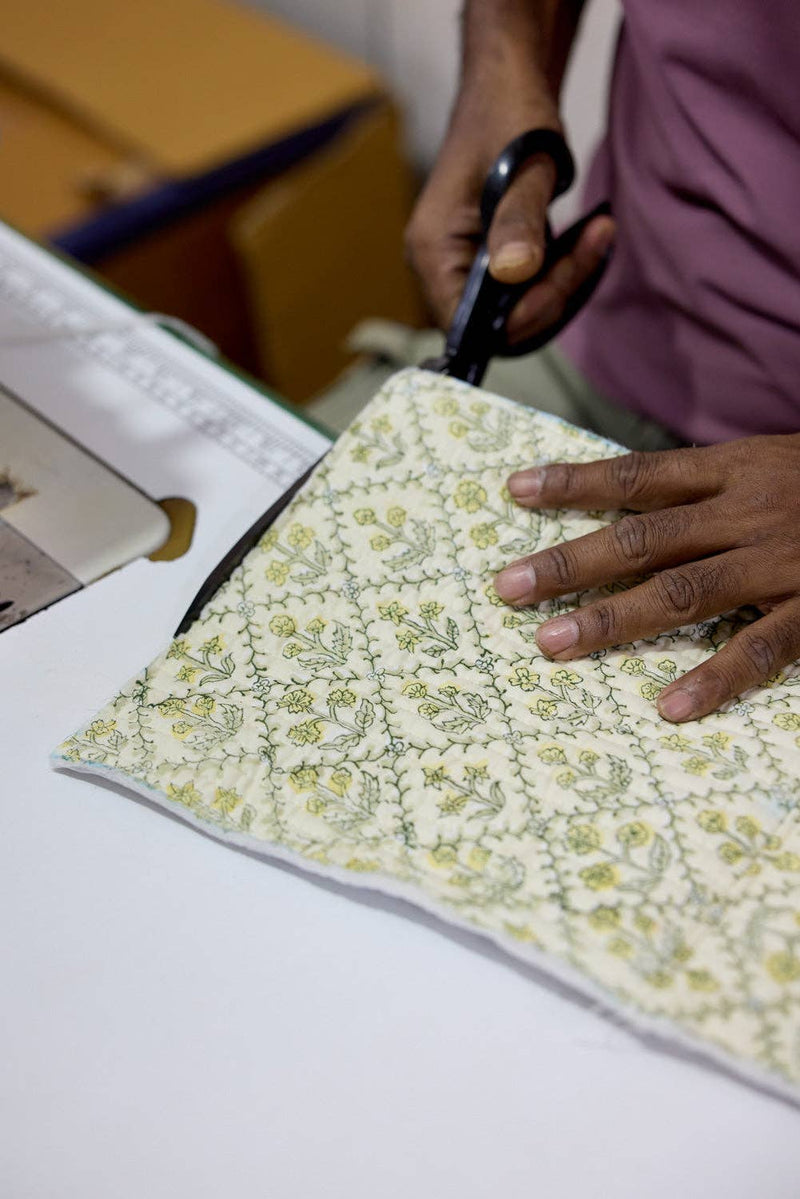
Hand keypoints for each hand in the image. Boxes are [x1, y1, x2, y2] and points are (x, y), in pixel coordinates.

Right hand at [405, 86, 613, 341]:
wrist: (509, 86)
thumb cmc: (509, 115)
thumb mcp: (522, 166)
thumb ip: (518, 220)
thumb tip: (514, 273)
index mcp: (433, 250)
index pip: (466, 323)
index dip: (515, 318)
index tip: (560, 281)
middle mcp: (440, 266)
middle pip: (496, 322)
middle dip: (550, 295)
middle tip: (592, 244)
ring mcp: (463, 266)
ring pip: (517, 310)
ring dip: (563, 282)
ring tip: (598, 233)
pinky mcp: (487, 261)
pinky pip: (524, 290)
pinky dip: (559, 272)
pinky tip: (587, 237)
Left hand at [493, 436, 799, 720]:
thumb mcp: (778, 463)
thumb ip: (715, 485)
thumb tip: (639, 504)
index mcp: (738, 468)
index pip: (639, 474)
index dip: (575, 481)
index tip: (515, 491)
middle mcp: (750, 510)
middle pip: (643, 537)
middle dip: (571, 562)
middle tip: (507, 587)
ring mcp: (784, 561)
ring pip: (685, 591)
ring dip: (614, 619)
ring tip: (552, 645)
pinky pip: (765, 648)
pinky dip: (718, 677)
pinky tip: (671, 707)